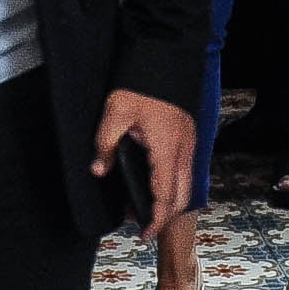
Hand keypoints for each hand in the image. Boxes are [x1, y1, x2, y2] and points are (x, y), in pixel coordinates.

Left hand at [91, 89, 198, 228]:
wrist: (166, 55)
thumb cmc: (142, 82)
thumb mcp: (115, 112)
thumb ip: (106, 144)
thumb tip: (99, 170)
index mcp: (167, 149)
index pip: (166, 196)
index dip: (156, 220)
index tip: (144, 235)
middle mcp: (184, 150)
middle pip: (182, 196)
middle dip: (164, 215)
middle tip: (139, 221)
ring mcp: (189, 143)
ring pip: (186, 184)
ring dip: (168, 199)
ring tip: (140, 201)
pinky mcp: (188, 137)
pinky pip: (185, 170)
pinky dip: (172, 184)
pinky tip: (151, 180)